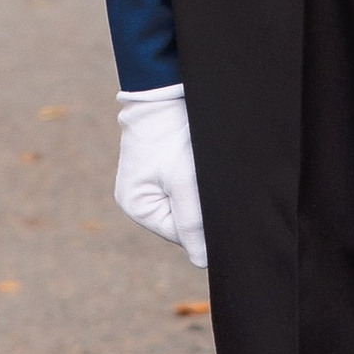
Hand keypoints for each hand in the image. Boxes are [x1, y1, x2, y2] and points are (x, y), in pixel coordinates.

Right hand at [114, 83, 207, 269]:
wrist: (165, 90)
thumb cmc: (173, 134)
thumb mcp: (185, 181)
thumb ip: (193, 223)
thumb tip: (202, 263)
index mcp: (138, 207)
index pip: (182, 234)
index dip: (204, 222)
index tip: (216, 198)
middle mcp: (140, 199)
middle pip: (185, 220)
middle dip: (202, 205)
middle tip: (211, 180)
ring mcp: (150, 183)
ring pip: (188, 203)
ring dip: (201, 191)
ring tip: (202, 166)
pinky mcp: (161, 168)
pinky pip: (185, 186)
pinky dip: (197, 178)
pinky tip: (199, 161)